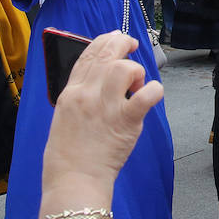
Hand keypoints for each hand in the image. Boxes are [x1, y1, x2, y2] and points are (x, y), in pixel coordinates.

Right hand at [41, 31, 163, 192]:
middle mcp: (87, 94)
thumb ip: (80, 98)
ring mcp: (106, 106)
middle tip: (132, 46)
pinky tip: (152, 95)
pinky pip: (148, 94)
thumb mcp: (64, 118)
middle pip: (107, 55)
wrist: (73, 181)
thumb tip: (98, 84)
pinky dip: (155, 90)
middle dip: (122, 45)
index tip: (115, 37)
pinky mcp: (126, 121)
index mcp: (70, 93)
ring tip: (136, 86)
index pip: (87, 56)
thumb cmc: (67, 156)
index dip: (103, 41)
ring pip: (125, 68)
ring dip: (136, 72)